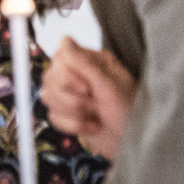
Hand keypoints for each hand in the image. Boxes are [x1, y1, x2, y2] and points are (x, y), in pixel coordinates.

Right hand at [42, 37, 136, 159]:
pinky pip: (53, 116)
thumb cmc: (130, 112)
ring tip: (94, 115)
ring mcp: (72, 95)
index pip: (60, 56)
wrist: (134, 143)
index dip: (67, 74)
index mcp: (91, 61)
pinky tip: (91, 126)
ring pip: (48, 97)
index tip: (86, 88)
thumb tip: (66, 40)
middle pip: (50, 78)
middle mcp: (79, 75)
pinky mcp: (68, 114)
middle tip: (93, 103)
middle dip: (71, 98)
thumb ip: (85, 63)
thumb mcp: (110, 86)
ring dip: (72, 112)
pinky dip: (72, 125)